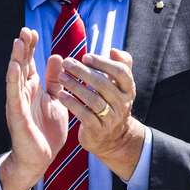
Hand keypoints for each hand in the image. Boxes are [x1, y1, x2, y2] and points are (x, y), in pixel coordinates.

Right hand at [0, 27, 68, 189]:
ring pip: (15, 77)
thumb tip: (57, 57)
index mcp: (32, 90)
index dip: (30, 48)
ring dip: (16, 59)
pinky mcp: (17, 115)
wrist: (39, 158)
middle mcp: (22, 94)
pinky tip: (15, 68)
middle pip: (21, 66)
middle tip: (24, 30)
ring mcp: (18, 103)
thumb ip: (55, 80)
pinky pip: (15, 95)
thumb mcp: (55, 100)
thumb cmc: (46, 131)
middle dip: (23, 49)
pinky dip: (14, 80)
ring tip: (18, 42)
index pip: (30, 64)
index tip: (32, 32)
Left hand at [52, 48, 145, 180]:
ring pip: (93, 99)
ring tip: (61, 76)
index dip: (103, 63)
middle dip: (83, 72)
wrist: (113, 139)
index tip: (85, 57)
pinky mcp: (98, 130)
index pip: (121, 72)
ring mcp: (111, 118)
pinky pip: (84, 115)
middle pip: (104, 84)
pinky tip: (61, 95)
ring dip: (75, 86)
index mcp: (128, 90)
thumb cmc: (111, 105)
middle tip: (67, 63)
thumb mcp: (119, 87)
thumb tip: (114, 50)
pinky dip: (72, 104)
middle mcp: (123, 104)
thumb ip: (119, 66)